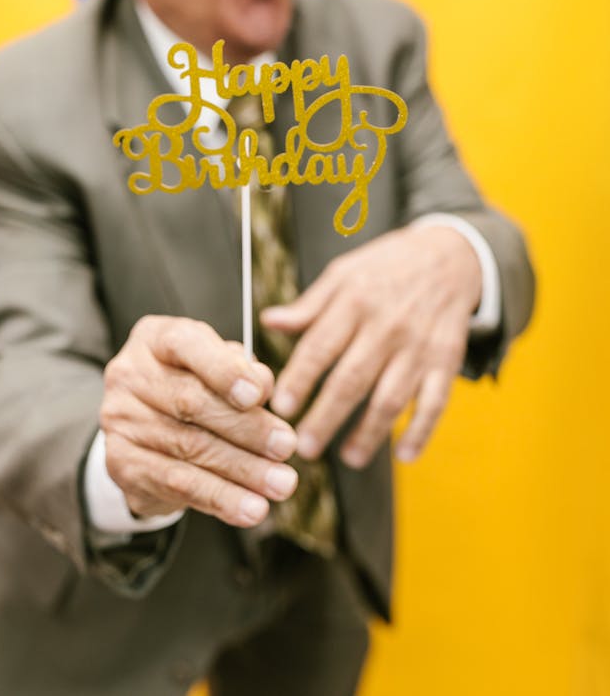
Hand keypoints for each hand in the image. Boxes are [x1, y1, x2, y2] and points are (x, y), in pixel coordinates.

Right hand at [99, 315, 298, 527]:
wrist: (144, 427)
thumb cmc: (192, 385)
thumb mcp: (217, 364)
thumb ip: (241, 368)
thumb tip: (264, 385)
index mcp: (155, 338)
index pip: (187, 344)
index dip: (224, 370)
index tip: (258, 394)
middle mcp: (130, 374)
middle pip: (192, 402)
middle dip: (247, 428)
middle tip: (286, 446)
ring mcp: (121, 420)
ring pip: (190, 448)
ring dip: (242, 470)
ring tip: (280, 483)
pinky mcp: (122, 463)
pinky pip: (177, 484)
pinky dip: (221, 498)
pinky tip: (251, 508)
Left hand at [261, 224, 481, 467]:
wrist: (448, 256)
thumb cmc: (386, 267)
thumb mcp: (344, 274)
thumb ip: (308, 305)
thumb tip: (268, 321)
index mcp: (354, 301)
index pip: (320, 346)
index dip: (299, 379)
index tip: (279, 408)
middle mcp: (387, 326)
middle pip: (352, 379)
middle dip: (326, 417)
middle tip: (304, 446)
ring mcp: (419, 346)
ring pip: (392, 397)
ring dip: (369, 433)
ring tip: (348, 458)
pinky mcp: (446, 361)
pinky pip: (436, 402)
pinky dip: (421, 431)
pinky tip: (403, 454)